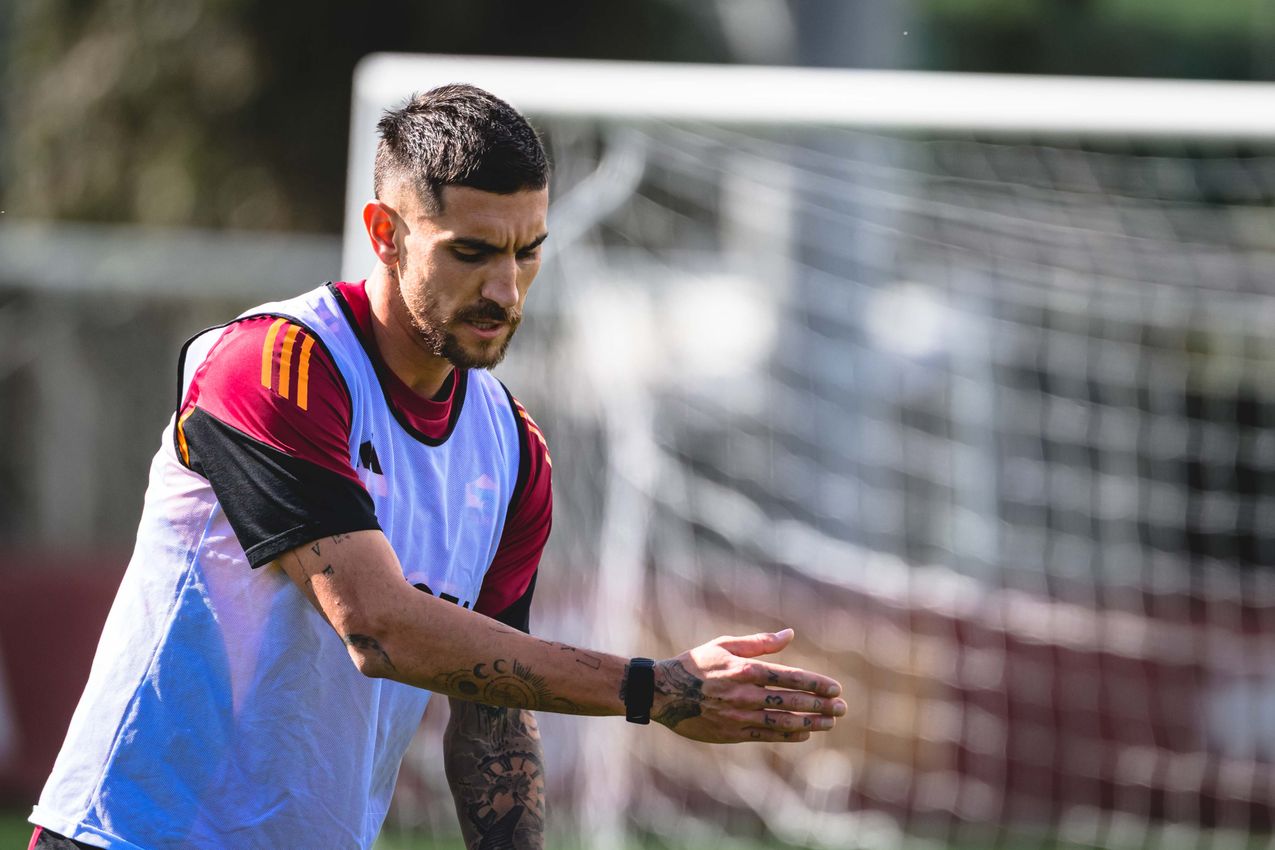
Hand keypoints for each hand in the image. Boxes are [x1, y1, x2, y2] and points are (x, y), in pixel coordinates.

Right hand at [650, 628, 844, 743]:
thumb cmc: (695, 664)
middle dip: (820, 705)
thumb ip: (759, 643)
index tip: (836, 688)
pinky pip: (766, 736)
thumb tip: (790, 634)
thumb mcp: (724, 645)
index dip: (815, 684)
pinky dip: (787, 735)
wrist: (662, 692)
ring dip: (810, 722)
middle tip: (842, 707)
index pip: (789, 677)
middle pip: (790, 701)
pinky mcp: (731, 733)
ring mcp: (738, 716)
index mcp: (744, 670)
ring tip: (830, 722)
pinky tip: (804, 733)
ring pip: (782, 722)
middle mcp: (744, 695)